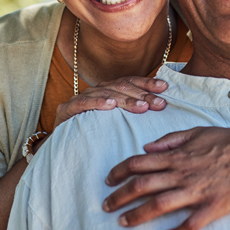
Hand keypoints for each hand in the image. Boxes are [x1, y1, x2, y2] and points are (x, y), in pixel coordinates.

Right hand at [53, 77, 167, 129]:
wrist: (64, 148)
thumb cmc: (95, 134)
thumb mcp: (117, 121)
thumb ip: (133, 111)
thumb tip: (160, 105)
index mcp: (109, 89)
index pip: (130, 81)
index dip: (147, 83)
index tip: (164, 88)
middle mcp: (96, 90)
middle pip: (122, 87)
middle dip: (143, 94)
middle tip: (159, 103)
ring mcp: (81, 98)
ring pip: (107, 93)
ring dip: (126, 100)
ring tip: (142, 106)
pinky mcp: (66, 110)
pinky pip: (84, 103)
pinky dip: (98, 103)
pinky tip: (110, 105)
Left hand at [103, 125, 229, 229]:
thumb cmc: (225, 139)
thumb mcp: (195, 131)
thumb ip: (170, 140)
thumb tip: (147, 147)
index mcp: (177, 155)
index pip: (140, 162)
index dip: (120, 171)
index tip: (109, 179)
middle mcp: (182, 173)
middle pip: (143, 185)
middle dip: (121, 195)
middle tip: (106, 205)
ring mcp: (196, 191)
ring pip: (159, 204)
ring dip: (137, 214)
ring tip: (123, 221)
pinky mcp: (211, 207)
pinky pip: (189, 224)